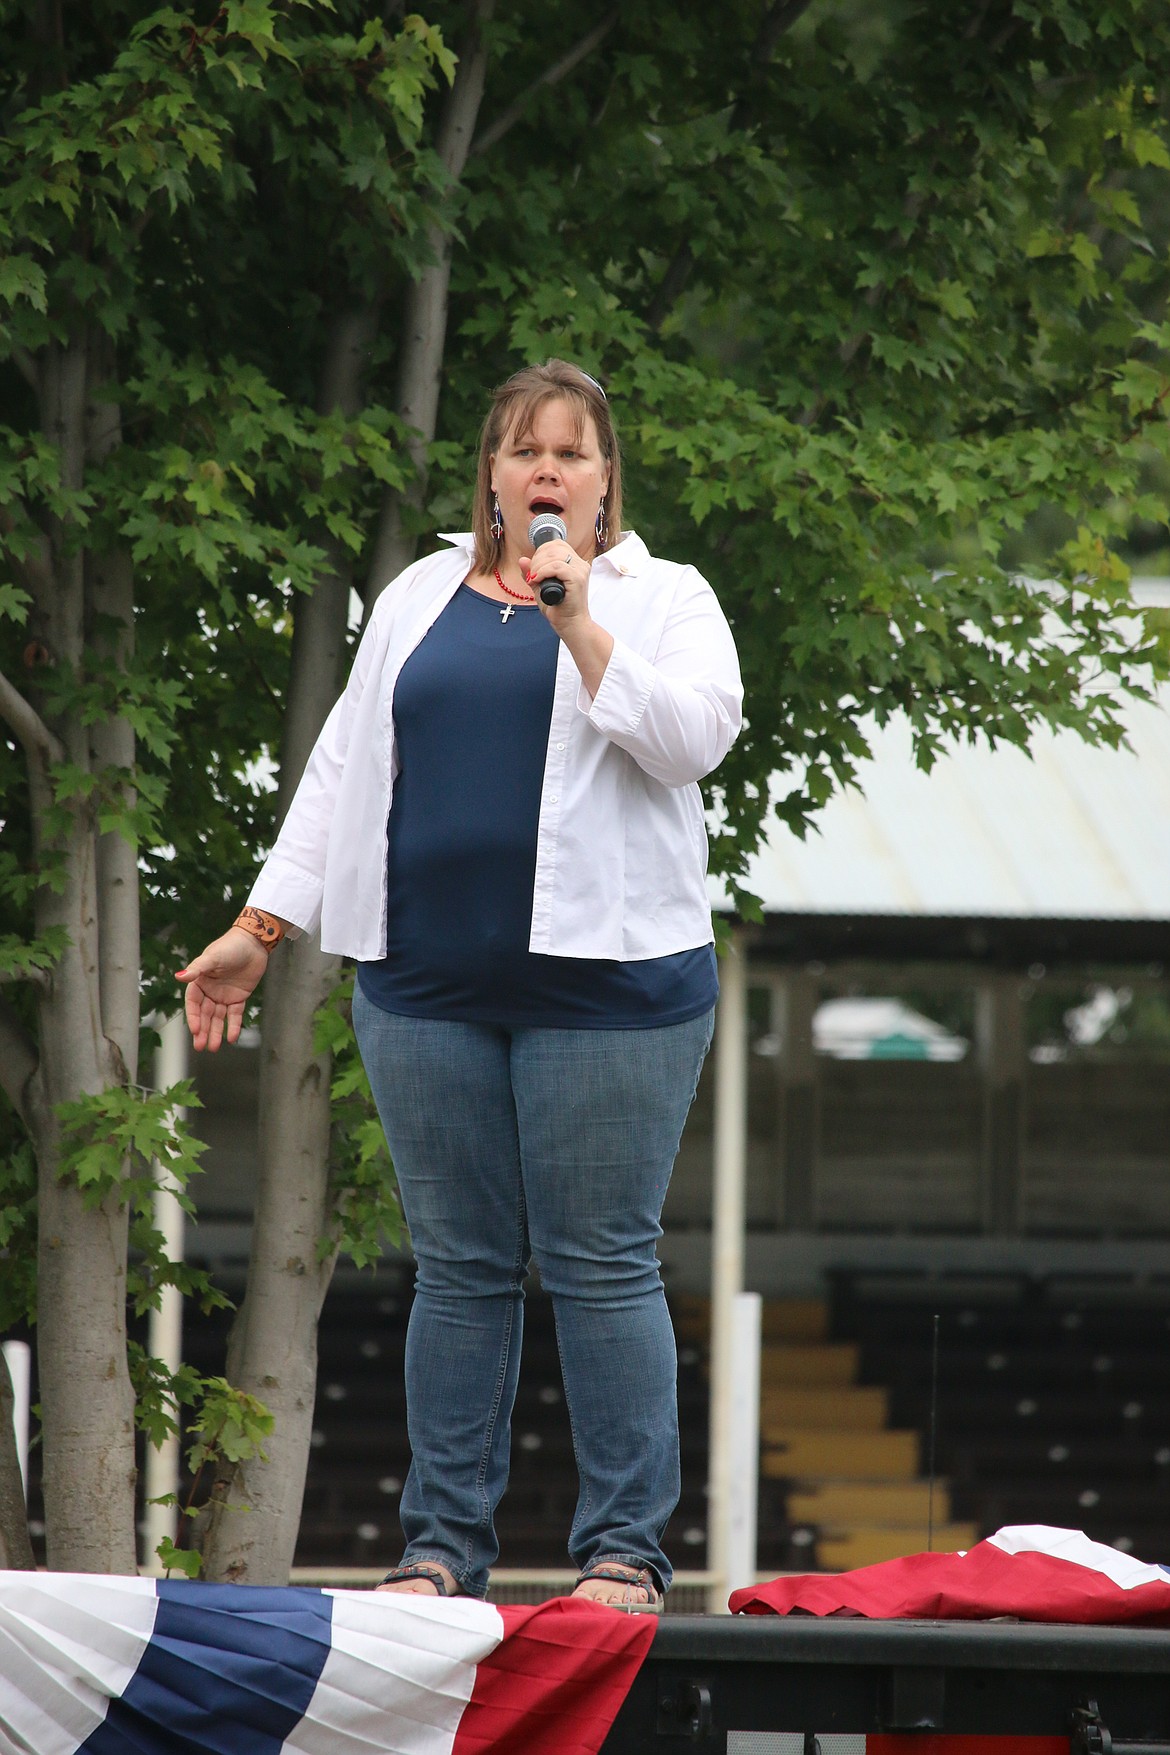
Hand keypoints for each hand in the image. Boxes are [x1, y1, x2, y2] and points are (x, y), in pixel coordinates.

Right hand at [176, 928, 269, 1051]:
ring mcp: (224, 994)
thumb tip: (178, 976)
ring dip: (216, 1032)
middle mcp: (210, 990)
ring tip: (214, 1047)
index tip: (196, 1030)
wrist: (254, 943)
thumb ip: (196, 969)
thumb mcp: (212, 958)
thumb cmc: (230, 946)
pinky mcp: (239, 997)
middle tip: (201, 1046)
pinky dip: (234, 1025)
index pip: (193, 1003)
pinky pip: (235, 1014)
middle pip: (204, 1014)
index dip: (193, 1017)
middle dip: (203, 1030)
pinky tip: (232, 1038)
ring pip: (218, 1017)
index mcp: (199, 981)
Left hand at [520, 542, 613, 696]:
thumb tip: (522, 560)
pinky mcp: (578, 579)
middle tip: (532, 576)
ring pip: (555, 555)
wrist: (571, 625)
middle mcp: (580, 564)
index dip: (541, 551)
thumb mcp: (540, 587)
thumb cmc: (559, 608)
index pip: (557, 544)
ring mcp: (580, 570)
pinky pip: (557, 567)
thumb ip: (532, 573)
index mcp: (574, 563)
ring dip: (538, 567)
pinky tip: (538, 581)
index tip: (534, 567)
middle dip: (537, 559)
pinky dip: (543, 572)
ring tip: (535, 580)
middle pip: (554, 547)